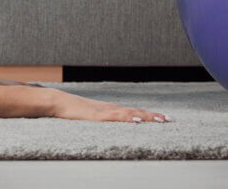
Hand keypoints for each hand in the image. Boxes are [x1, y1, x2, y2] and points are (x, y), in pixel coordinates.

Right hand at [50, 89, 172, 122]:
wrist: (57, 102)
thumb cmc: (72, 110)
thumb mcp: (90, 117)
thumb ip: (101, 119)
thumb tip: (111, 125)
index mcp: (111, 109)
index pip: (135, 112)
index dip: (150, 115)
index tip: (164, 118)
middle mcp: (111, 108)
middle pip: (137, 112)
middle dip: (154, 116)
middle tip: (170, 119)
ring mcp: (105, 111)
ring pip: (130, 113)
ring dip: (146, 116)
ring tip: (161, 120)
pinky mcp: (97, 116)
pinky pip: (115, 117)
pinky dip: (128, 118)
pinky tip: (137, 120)